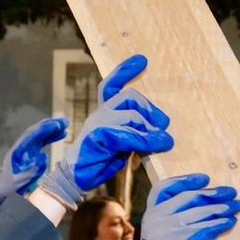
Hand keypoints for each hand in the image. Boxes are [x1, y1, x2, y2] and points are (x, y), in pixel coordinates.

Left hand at [0, 117, 68, 211]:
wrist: (4, 185)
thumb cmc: (11, 183)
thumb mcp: (20, 180)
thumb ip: (31, 169)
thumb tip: (44, 156)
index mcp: (17, 150)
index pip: (31, 135)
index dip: (43, 129)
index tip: (55, 125)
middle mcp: (23, 145)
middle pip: (36, 130)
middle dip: (50, 125)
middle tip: (64, 121)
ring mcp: (27, 147)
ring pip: (41, 134)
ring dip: (53, 128)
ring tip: (66, 125)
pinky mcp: (32, 150)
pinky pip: (43, 140)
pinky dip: (52, 136)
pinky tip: (62, 134)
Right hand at [39, 54, 172, 207]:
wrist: (74, 179)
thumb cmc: (97, 163)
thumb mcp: (122, 146)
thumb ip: (136, 135)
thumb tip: (160, 134)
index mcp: (104, 113)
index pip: (112, 85)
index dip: (125, 71)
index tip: (142, 60)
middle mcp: (100, 114)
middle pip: (129, 96)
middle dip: (150, 109)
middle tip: (164, 124)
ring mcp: (97, 124)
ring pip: (132, 115)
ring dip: (151, 130)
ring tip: (164, 142)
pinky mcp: (98, 136)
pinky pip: (128, 134)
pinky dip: (145, 141)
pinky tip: (157, 146)